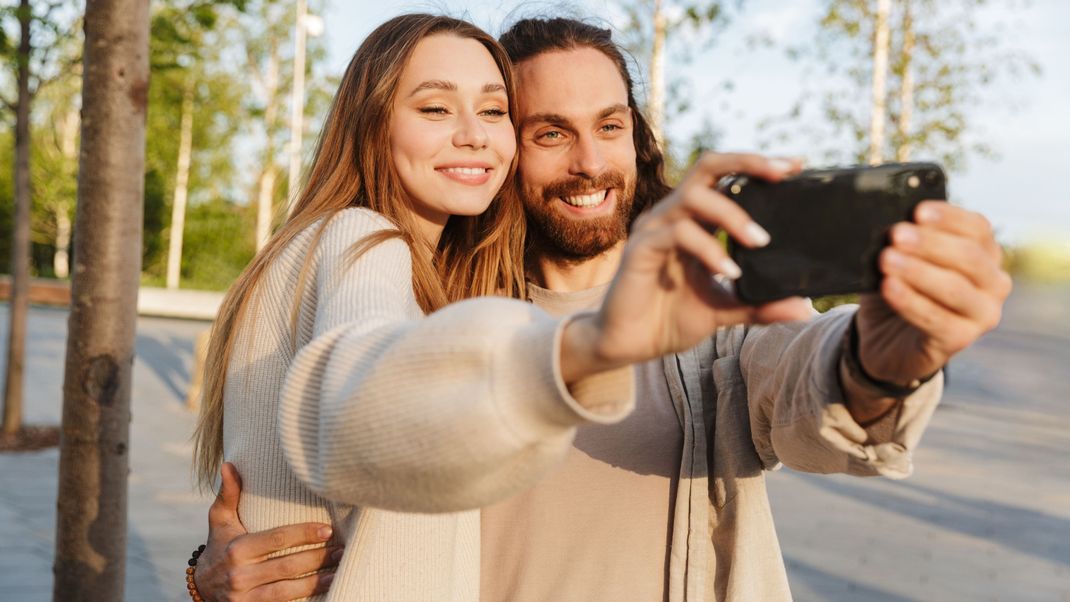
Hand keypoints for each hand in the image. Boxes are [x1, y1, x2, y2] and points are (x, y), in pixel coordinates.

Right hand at [194, 462, 340, 600]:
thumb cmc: (220, 546)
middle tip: (342, 548)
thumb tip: (229, 464)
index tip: (328, 529)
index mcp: (237, 549)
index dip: (304, 534)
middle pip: (287, 565)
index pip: (277, 539)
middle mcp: (240, 575)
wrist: (202, 588)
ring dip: (317, 580)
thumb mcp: (220, 521)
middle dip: (318, 558)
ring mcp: (245, 597)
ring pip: (288, 590)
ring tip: (339, 568)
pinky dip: (306, 597)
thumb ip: (228, 494)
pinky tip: (327, 588)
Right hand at [563, 153, 811, 378]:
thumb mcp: (725, 310)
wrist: (628, 345)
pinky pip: (678, 234)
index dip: (758, 166)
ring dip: (732, 214)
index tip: (797, 166)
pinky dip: (708, 249)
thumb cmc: (669, 319)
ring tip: (760, 241)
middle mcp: (675, 216)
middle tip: (782, 174)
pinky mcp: (641, 248)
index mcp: (695, 221)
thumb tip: (806, 309)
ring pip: (694, 197)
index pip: (727, 179)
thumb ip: (761, 305)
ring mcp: (656, 229)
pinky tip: (729, 272)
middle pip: (709, 167)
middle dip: (747, 163)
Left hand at [857, 201, 1011, 383]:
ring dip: (918, 271)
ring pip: (955, 288)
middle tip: (896, 234)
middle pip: (969, 256)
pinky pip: (936, 319)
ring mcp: (982, 313)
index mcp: (984, 253)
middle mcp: (993, 282)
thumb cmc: (899, 289)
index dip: (948, 217)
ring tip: (886, 259)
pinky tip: (889, 287)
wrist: (887, 340)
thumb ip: (904, 242)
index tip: (917, 211)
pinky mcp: (961, 339)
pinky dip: (910, 301)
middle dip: (930, 243)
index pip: (977, 227)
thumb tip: (891, 221)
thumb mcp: (900, 259)